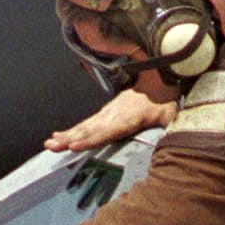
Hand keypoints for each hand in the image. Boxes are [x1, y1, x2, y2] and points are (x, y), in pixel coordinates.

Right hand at [44, 89, 176, 152]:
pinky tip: (59, 136)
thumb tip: (174, 140)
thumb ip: (169, 126)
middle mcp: (113, 116)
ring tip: (50, 144)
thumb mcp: (171, 114)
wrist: (156, 78)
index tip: (74, 145)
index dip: (90, 139)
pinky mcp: (105, 114)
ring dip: (66, 136)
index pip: (106, 131)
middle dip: (69, 139)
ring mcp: (107, 114)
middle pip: (88, 130)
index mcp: (127, 118)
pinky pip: (86, 124)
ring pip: (84, 127)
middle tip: (52, 146)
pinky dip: (72, 131)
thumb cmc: (164, 99)